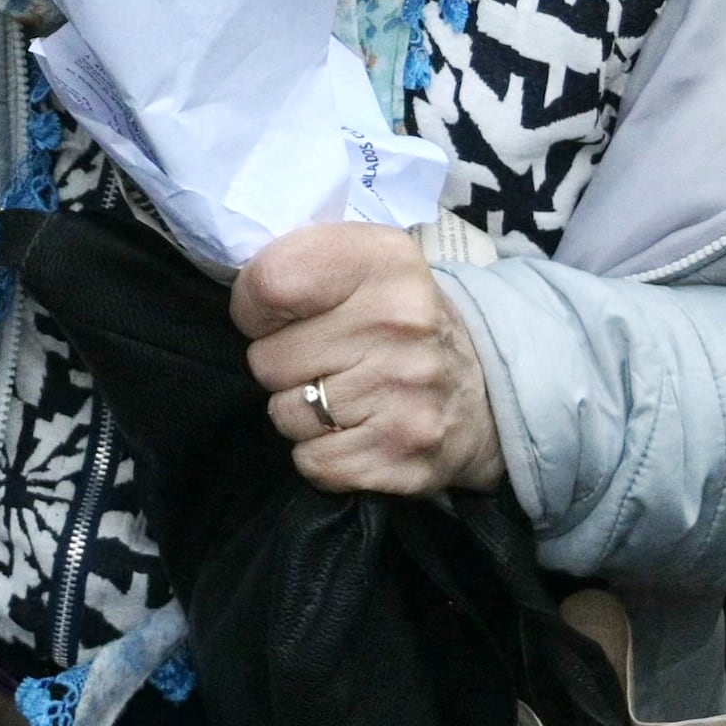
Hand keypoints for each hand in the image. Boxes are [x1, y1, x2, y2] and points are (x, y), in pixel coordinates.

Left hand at [235, 222, 499, 499]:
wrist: (487, 389)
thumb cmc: (398, 321)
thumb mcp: (365, 264)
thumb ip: (300, 263)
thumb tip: (238, 292)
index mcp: (385, 262)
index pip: (270, 283)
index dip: (254, 307)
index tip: (275, 315)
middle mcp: (401, 324)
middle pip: (267, 359)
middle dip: (283, 364)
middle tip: (326, 359)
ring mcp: (406, 395)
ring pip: (284, 414)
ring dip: (301, 411)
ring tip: (344, 394)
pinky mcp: (404, 457)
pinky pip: (311, 462)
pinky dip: (322, 454)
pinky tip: (356, 432)